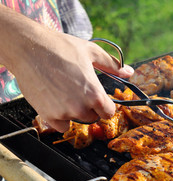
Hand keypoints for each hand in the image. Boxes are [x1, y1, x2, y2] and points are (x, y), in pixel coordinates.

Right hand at [0, 5, 133, 131]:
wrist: (29, 48)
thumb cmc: (60, 48)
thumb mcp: (91, 52)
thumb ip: (112, 65)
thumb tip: (129, 72)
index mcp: (95, 94)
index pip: (109, 113)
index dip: (106, 106)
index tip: (101, 101)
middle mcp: (81, 107)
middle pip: (93, 117)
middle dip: (90, 107)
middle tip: (79, 92)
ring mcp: (64, 113)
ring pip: (76, 120)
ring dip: (74, 112)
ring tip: (65, 92)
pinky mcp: (48, 116)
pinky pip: (61, 127)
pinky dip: (60, 118)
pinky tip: (56, 101)